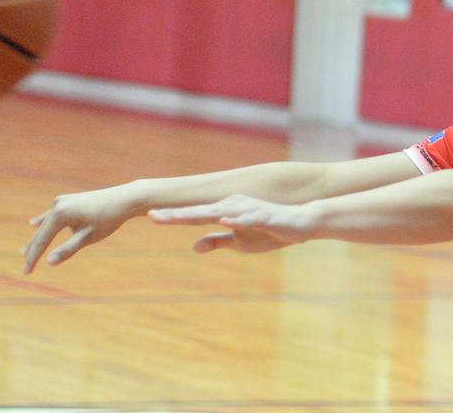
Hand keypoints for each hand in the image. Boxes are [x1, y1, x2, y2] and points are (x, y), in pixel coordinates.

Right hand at [22, 184, 142, 273]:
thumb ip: (68, 249)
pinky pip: (52, 215)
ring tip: (23, 251)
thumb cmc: (108, 219)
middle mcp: (57, 204)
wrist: (124, 199)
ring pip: (46, 224)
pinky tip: (32, 223)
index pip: (42, 241)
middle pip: (42, 232)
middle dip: (33, 250)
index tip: (26, 273)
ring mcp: (62, 201)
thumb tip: (49, 262)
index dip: (34, 258)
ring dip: (37, 238)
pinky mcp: (69, 200)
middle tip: (25, 269)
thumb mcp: (88, 237)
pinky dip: (44, 222)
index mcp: (60, 214)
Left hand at [150, 194, 318, 252]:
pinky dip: (234, 219)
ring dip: (198, 214)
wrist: (301, 223)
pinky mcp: (264, 217)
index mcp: (225, 210)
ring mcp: (247, 209)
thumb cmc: (270, 231)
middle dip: (176, 214)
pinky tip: (222, 220)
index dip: (173, 218)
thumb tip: (194, 246)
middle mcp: (232, 205)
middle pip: (199, 212)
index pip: (194, 215)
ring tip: (177, 218)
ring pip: (218, 212)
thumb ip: (218, 242)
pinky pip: (247, 218)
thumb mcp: (240, 242)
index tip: (151, 219)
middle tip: (151, 216)